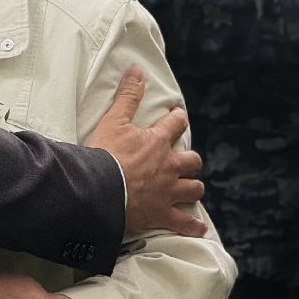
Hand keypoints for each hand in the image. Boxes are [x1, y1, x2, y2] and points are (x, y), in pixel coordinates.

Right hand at [87, 66, 205, 236]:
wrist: (99, 190)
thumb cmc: (104, 154)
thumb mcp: (113, 120)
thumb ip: (127, 96)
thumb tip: (136, 70)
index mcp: (158, 142)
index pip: (176, 124)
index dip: (177, 119)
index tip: (177, 117)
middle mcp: (169, 166)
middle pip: (192, 160)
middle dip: (190, 159)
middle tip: (184, 159)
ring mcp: (168, 191)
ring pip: (193, 188)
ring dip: (192, 187)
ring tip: (190, 187)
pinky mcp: (162, 214)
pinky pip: (184, 222)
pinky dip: (192, 226)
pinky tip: (199, 228)